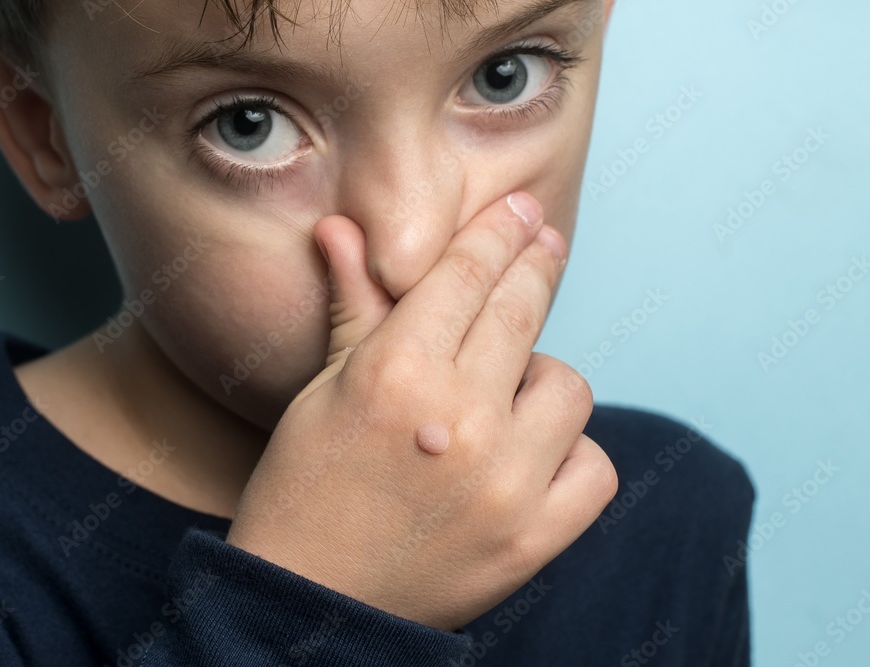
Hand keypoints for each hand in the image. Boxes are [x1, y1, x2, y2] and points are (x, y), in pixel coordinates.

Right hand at [226, 192, 617, 630]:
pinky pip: (594, 467)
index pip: (466, 276)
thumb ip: (352, 307)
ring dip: (538, 378)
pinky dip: (569, 453)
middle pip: (522, 311)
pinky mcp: (533, 540)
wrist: (311, 603)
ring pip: (567, 386)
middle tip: (542, 244)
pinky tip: (532, 453)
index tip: (523, 211)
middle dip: (535, 265)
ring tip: (502, 395)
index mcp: (394, 375)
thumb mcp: (321, 392)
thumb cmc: (303, 490)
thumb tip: (343, 228)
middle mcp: (458, 421)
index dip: (499, 233)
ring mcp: (504, 484)